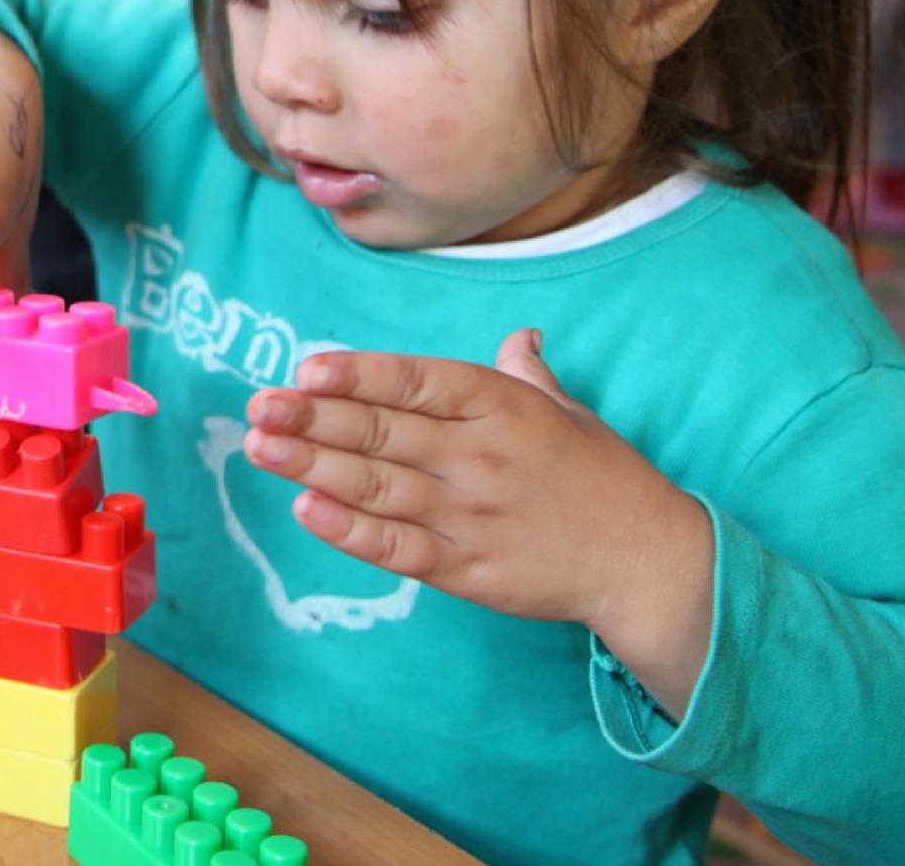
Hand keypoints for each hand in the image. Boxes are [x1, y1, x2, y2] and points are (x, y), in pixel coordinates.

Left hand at [244, 328, 713, 717]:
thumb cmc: (601, 475)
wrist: (646, 560)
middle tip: (258, 405)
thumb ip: (524, 373)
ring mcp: (470, 515)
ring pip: (378, 486)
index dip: (358, 374)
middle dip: (313, 418)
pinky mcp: (466, 569)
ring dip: (312, 466)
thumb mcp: (566, 409)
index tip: (306, 368)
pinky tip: (306, 508)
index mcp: (500, 405)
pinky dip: (349, 529)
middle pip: (384, 431)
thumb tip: (518, 336)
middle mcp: (479, 456)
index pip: (416, 381)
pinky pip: (397, 547)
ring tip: (260, 448)